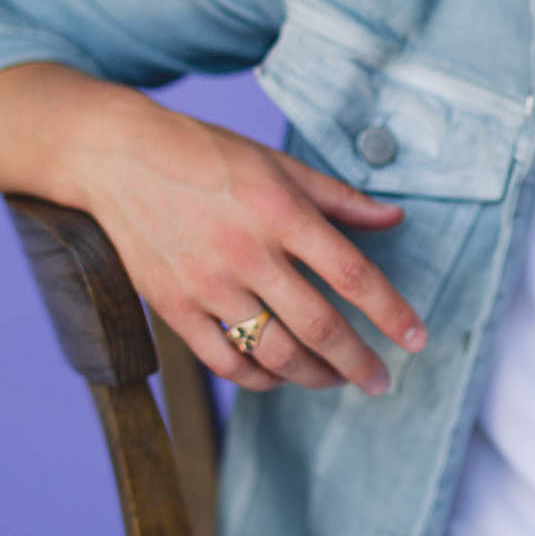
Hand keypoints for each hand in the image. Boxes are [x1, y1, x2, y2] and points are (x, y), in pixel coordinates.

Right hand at [0, 63, 425, 394]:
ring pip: (275, 353)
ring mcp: (208, 285)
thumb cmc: (206, 155)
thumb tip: (395, 220)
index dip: (391, 313)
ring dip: (315, 376)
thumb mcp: (279, 164)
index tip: (416, 339)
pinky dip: (259, 379)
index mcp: (282, 212)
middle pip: (320, 327)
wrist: (118, 158)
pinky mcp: (174, 307)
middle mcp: (248, 252)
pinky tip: (279, 377)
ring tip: (336, 379)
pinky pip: (224, 362)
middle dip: (359, 363)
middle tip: (381, 381)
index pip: (352, 275)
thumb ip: (340, 199)